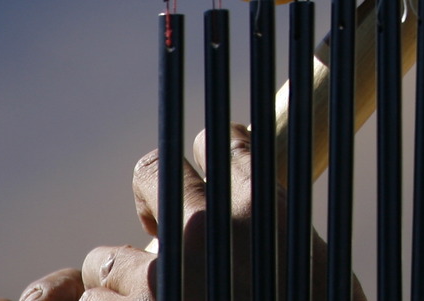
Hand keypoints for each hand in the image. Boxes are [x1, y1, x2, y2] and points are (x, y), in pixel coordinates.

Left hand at [0, 126, 363, 300]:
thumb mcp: (317, 268)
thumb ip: (277, 234)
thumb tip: (254, 216)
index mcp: (263, 207)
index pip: (219, 142)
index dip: (208, 157)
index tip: (205, 171)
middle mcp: (207, 229)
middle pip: (148, 173)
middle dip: (150, 199)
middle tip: (160, 228)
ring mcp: (163, 279)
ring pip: (106, 257)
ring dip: (120, 281)